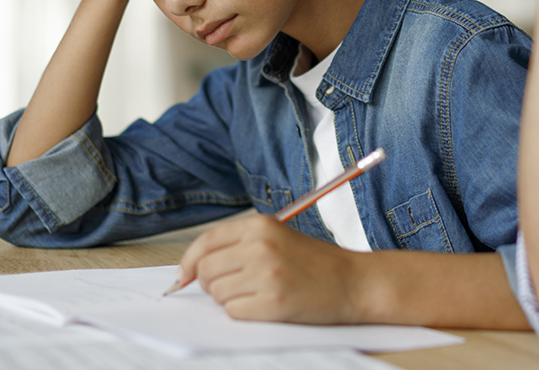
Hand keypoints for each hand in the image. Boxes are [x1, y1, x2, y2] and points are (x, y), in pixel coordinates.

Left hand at [175, 213, 362, 323]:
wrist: (355, 282)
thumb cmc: (316, 263)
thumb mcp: (278, 238)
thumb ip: (239, 245)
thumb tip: (191, 268)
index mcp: (261, 225)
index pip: (205, 242)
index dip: (189, 262)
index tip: (184, 276)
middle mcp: (261, 246)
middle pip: (207, 271)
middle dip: (213, 284)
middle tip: (238, 287)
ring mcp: (267, 274)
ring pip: (218, 293)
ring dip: (231, 299)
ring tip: (259, 294)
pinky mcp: (273, 302)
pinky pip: (234, 312)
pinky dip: (244, 313)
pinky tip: (266, 306)